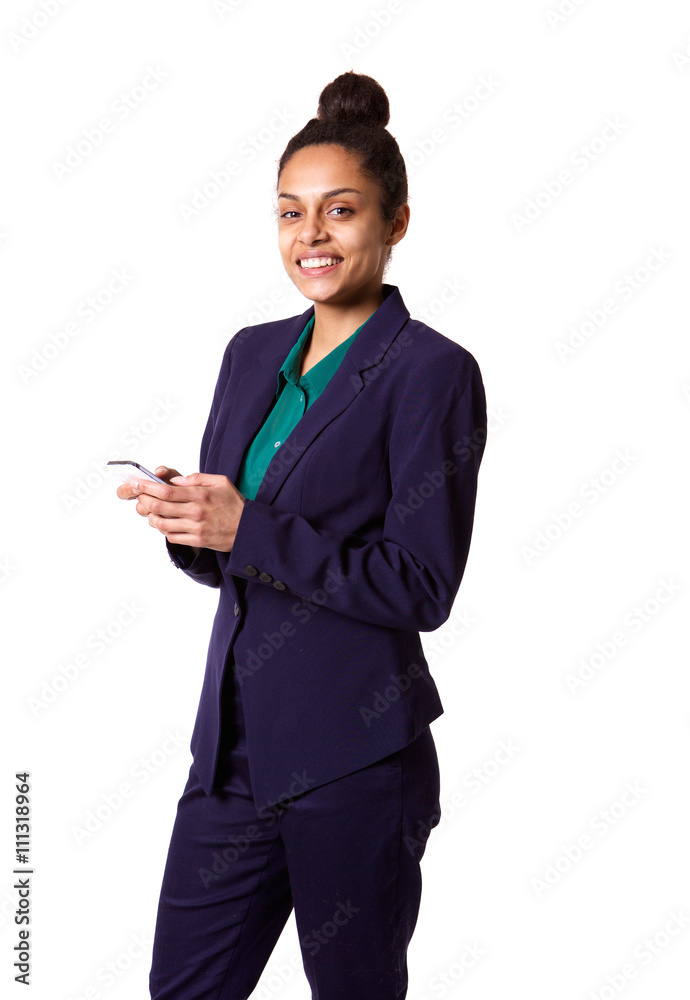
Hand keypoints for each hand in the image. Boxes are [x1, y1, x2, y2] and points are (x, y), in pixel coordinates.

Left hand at [116, 466, 245, 552]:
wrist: (249, 529)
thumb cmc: (235, 504)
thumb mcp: (220, 482)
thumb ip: (197, 478)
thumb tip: (175, 481)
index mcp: (200, 494)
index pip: (166, 490)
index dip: (146, 486)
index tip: (135, 483)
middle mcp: (195, 511)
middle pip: (159, 506)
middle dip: (143, 500)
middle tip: (138, 497)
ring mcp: (195, 527)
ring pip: (162, 523)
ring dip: (152, 517)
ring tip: (151, 512)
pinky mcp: (197, 540)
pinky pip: (172, 537)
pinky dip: (163, 530)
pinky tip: (164, 524)